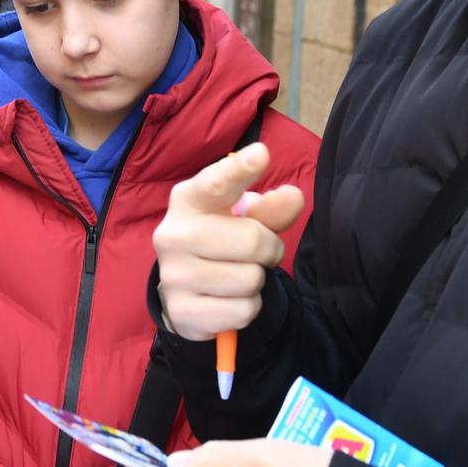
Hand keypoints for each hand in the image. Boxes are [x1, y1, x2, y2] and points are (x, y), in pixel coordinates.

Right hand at [152, 144, 305, 341]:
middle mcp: (173, 233)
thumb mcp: (244, 218)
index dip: (241, 169)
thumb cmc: (221, 240)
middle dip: (269, 250)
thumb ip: (270, 208)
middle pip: (253, 240)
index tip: (261, 155)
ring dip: (256, 281)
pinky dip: (247, 308)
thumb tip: (293, 197)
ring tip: (237, 275)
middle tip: (256, 254)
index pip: (217, 182)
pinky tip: (228, 299)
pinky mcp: (182, 311)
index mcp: (189, 200)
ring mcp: (174, 274)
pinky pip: (243, 311)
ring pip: (250, 279)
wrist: (185, 290)